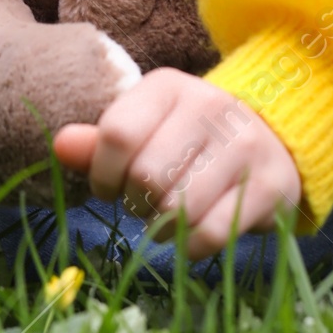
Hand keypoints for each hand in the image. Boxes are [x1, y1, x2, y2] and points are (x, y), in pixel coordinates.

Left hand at [53, 70, 301, 258]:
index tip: (109, 185)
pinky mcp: (272, 184)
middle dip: (137, 202)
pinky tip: (195, 231)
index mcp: (169, 86)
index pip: (117, 134)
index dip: (102, 174)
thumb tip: (59, 146)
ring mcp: (247, 145)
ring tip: (170, 214)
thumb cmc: (189, 140)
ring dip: (164, 227)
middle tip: (148, 200)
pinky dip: (191, 246)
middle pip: (147, 176)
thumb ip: (100, 141)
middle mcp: (212, 106)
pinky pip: (211, 234)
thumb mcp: (145, 129)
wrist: (273, 140)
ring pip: (180, 209)